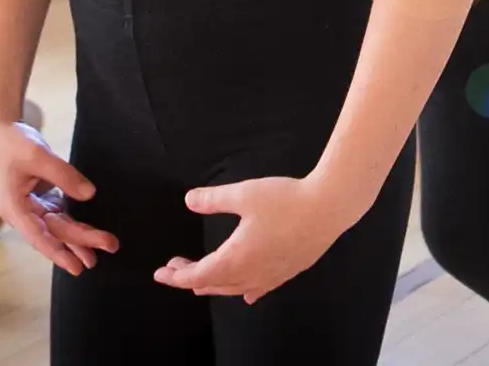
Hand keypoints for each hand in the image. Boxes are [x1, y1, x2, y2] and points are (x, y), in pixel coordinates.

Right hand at [0, 117, 118, 274]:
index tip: (76, 267)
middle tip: (110, 246)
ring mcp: (30, 207)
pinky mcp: (37, 198)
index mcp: (14, 209)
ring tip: (100, 249)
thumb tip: (90, 194)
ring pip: (58, 226)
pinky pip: (58, 215)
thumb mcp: (38, 154)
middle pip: (55, 231)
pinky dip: (72, 223)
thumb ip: (64, 175)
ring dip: (79, 237)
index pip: (39, 236)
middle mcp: (21, 214)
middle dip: (81, 241)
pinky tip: (87, 233)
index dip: (58, 252)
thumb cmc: (13, 142)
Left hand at [154, 175, 352, 303]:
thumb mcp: (244, 194)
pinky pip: (257, 289)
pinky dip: (243, 290)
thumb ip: (213, 199)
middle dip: (190, 277)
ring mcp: (270, 276)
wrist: (328, 208)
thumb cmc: (285, 200)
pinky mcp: (287, 272)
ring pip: (234, 289)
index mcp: (235, 258)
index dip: (176, 276)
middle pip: (214, 284)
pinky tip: (246, 294)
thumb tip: (188, 200)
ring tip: (200, 278)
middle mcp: (251, 274)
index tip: (160, 273)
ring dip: (214, 283)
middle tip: (174, 266)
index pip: (198, 275)